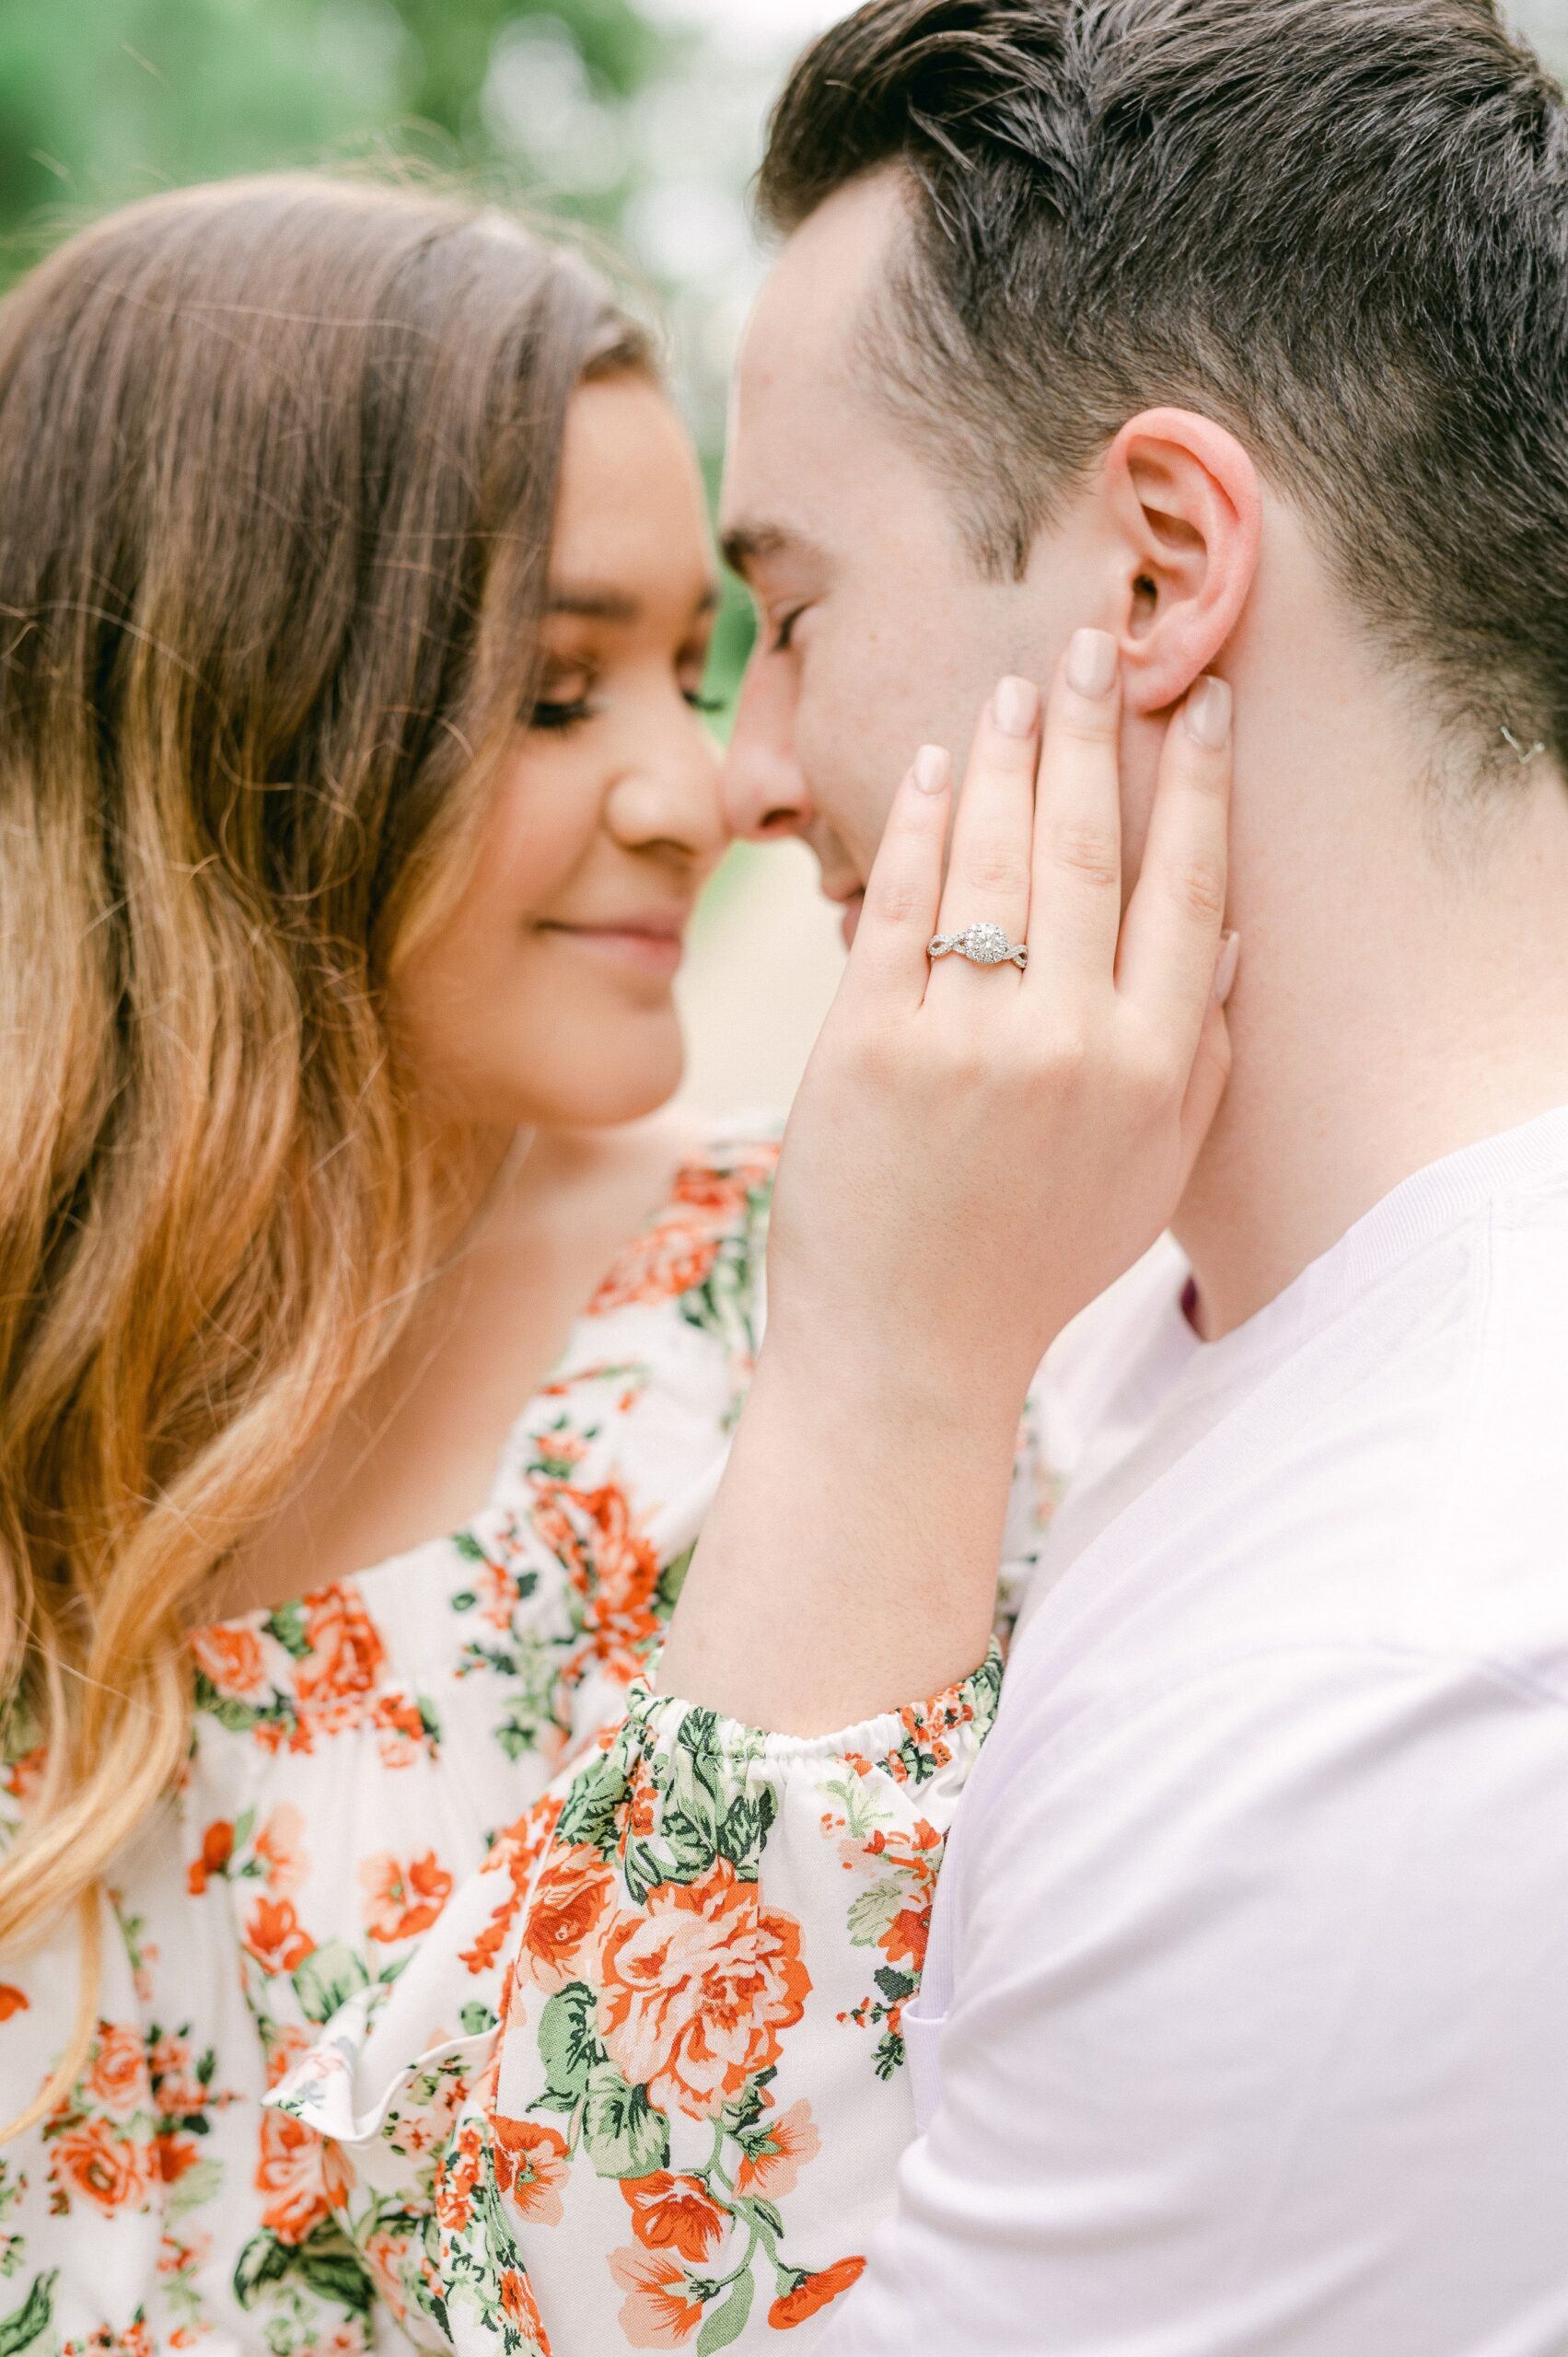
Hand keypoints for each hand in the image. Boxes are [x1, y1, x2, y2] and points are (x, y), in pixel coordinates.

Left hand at [763, 631, 1234, 1425]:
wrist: (906, 1346)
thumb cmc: (1032, 1261)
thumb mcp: (1151, 1174)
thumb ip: (1197, 1054)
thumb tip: (1221, 934)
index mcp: (1151, 1069)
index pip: (1189, 891)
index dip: (1196, 788)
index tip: (1198, 707)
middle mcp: (1069, 1042)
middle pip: (1091, 849)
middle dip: (1096, 731)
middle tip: (1095, 646)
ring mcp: (964, 1038)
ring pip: (997, 858)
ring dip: (1011, 756)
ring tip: (1016, 690)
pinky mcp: (867, 1041)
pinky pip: (903, 903)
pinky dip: (925, 826)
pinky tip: (941, 769)